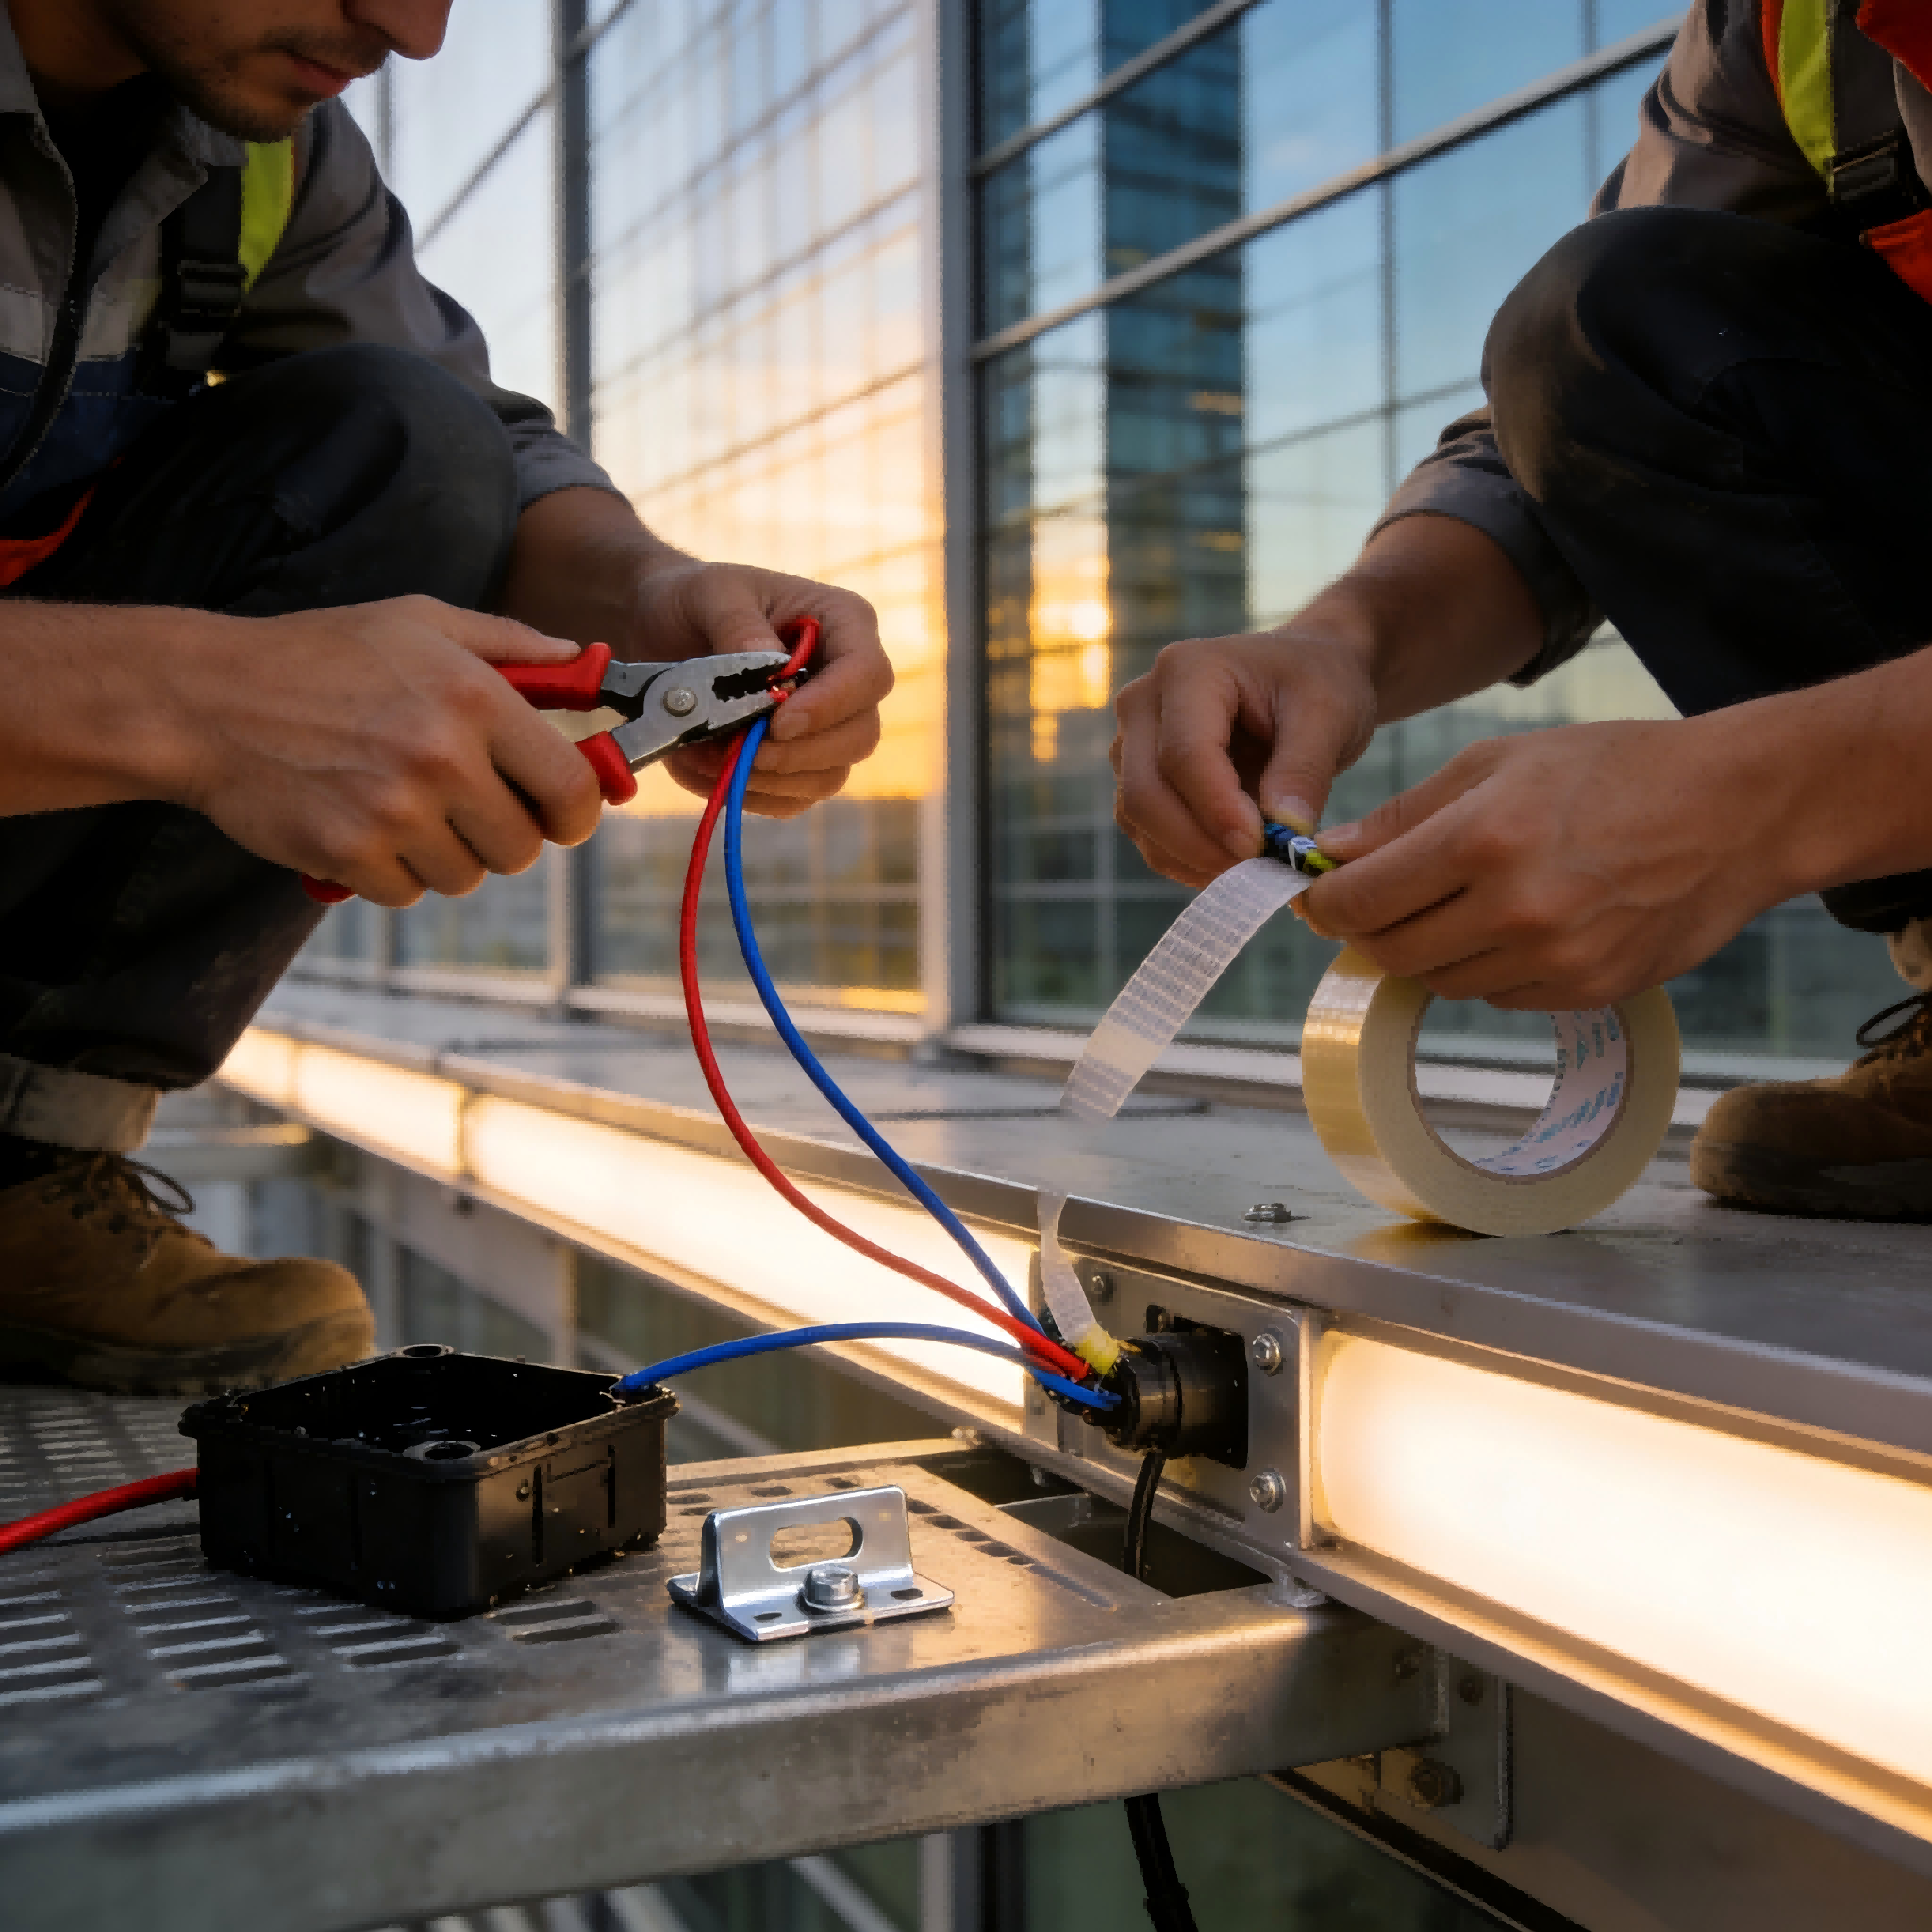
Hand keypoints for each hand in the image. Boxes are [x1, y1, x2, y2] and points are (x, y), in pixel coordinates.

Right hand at [164, 597, 602, 905]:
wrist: (205, 698)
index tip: (561, 815)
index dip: (576, 813)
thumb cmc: (318, 656)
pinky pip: (405, 892)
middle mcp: (442, 758)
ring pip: (465, 875)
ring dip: (442, 853)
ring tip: (399, 805)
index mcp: (474, 699)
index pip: (571, 788)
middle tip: (463, 807)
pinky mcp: (348, 853)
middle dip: (500, 835)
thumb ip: (510, 644)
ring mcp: (394, 811)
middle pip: (521, 847)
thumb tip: (581, 663)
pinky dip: (389, 871)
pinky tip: (359, 824)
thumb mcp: (418, 623)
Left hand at [627, 559, 892, 817]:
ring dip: (766, 779)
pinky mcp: (798, 764)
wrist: (663, 630)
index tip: (777, 723)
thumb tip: (767, 667)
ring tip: (705, 756)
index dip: (830, 706)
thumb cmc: (696, 600)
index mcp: (844, 624)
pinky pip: (792, 799)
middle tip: (741, 751)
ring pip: (829, 777)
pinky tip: (704, 768)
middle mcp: (848, 680)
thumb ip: (737, 624)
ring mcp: (827, 727)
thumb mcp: (710, 594)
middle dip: (798, 754)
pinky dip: (747, 794)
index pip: (867, 674)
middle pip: (860, 736)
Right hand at [1112, 626, 1379, 884]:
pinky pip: (1146, 835)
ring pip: (1138, 821)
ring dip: (1191, 858)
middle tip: (1259, 872)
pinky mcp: (1137, 780)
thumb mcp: (1329, 714)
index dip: (1218, 811)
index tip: (1263, 849)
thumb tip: (1283, 835)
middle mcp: (1143, 704)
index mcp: (1187, 670)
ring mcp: (1131, 745)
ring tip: (1254, 867)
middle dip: (1200, 845)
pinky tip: (1233, 864)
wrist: (1300, 677)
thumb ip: (1305, 770)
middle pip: (1145, 793)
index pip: (1184, 754)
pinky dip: (1185, 861)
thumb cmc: (1316, 684)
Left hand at [1298, 718, 1792, 1008]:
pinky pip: (1498, 997)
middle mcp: (1515, 908)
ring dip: (1429, 950)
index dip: (1324, 903)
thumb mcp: (1498, 762)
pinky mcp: (1588, 991)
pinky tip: (1515, 924)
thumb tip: (1329, 856)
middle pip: (1390, 952)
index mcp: (1483, 839)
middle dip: (1368, 931)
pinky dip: (1487, 968)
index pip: (1360, 900)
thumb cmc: (1613, 769)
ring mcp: (1555, 959)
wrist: (1737, 810)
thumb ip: (1405, 816)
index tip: (1317, 895)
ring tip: (1459, 903)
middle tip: (1373, 904)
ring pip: (1440, 982)